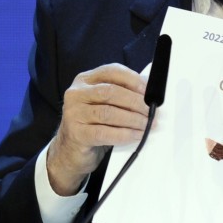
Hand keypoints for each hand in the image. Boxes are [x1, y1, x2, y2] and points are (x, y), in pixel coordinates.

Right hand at [46, 63, 148, 195]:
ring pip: (108, 112)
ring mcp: (73, 113)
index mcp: (84, 80)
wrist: (71, 151)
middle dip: (135, 101)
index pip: (111, 71)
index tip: (148, 91)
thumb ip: (122, 93)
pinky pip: (104, 133)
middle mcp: (76, 94)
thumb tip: (149, 90)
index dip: (132, 79)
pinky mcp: (76, 133)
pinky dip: (124, 134)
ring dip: (133, 119)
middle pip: (110, 92)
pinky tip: (136, 135)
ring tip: (148, 124)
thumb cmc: (93, 125)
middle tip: (152, 111)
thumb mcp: (105, 104)